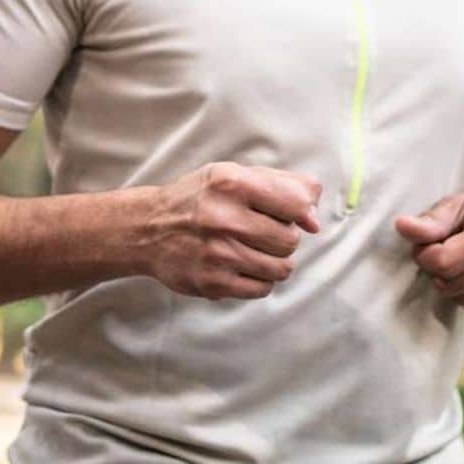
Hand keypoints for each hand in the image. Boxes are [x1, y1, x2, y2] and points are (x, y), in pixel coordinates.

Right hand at [137, 162, 322, 300]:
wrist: (147, 229)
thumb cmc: (198, 198)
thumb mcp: (232, 175)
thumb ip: (281, 184)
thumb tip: (315, 216)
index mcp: (230, 183)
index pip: (295, 202)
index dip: (302, 212)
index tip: (296, 216)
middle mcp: (223, 217)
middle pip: (289, 240)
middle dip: (282, 237)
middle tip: (261, 231)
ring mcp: (218, 253)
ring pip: (281, 268)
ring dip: (274, 260)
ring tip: (253, 249)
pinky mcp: (213, 283)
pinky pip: (263, 289)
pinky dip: (260, 279)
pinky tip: (243, 266)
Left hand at [395, 184, 463, 314]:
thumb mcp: (463, 202)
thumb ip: (432, 220)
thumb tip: (401, 228)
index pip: (445, 262)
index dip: (424, 255)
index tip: (426, 242)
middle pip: (452, 285)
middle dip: (437, 270)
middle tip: (442, 251)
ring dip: (452, 284)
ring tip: (463, 260)